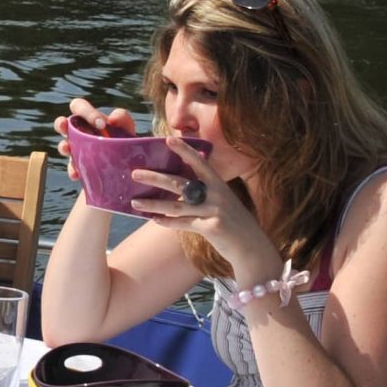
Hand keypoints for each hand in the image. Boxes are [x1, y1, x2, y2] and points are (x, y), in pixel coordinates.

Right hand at [52, 98, 136, 187]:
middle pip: (61, 123)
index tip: (101, 124)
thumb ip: (122, 118)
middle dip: (60, 123)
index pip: (78, 107)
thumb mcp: (126, 127)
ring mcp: (76, 150)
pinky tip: (77, 174)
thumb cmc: (124, 139)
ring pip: (63, 146)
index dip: (86, 112)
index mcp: (87, 118)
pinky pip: (72, 167)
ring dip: (63, 147)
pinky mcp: (78, 167)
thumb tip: (111, 119)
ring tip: (67, 149)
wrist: (128, 164)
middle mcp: (77, 132)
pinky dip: (73, 170)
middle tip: (65, 126)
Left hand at [125, 135, 274, 279]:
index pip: (199, 162)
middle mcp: (216, 194)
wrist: (252, 247)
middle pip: (180, 183)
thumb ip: (206, 191)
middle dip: (155, 178)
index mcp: (219, 184)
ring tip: (134, 203)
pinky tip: (154, 219)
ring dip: (153, 204)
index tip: (168, 139)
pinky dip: (167, 222)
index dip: (184, 150)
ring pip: (176, 206)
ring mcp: (214, 211)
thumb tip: (180, 185)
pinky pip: (183, 223)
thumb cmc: (233, 223)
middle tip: (134, 174)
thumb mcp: (224, 201)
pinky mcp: (211, 228)